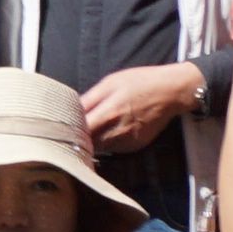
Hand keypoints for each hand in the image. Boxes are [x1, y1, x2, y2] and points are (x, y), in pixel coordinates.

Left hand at [75, 58, 207, 154]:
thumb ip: (89, 99)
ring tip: (89, 131)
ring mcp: (128, 142)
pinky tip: (107, 132)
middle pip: (88, 145)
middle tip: (72, 131)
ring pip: (101, 149)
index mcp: (108, 113)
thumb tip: (70, 109)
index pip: (80, 132)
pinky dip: (107, 143)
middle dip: (79, 139)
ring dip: (92, 143)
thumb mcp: (110, 82)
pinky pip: (114, 149)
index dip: (69, 131)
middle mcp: (118, 132)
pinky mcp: (136, 147)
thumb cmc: (139, 82)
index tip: (62, 127)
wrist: (171, 92)